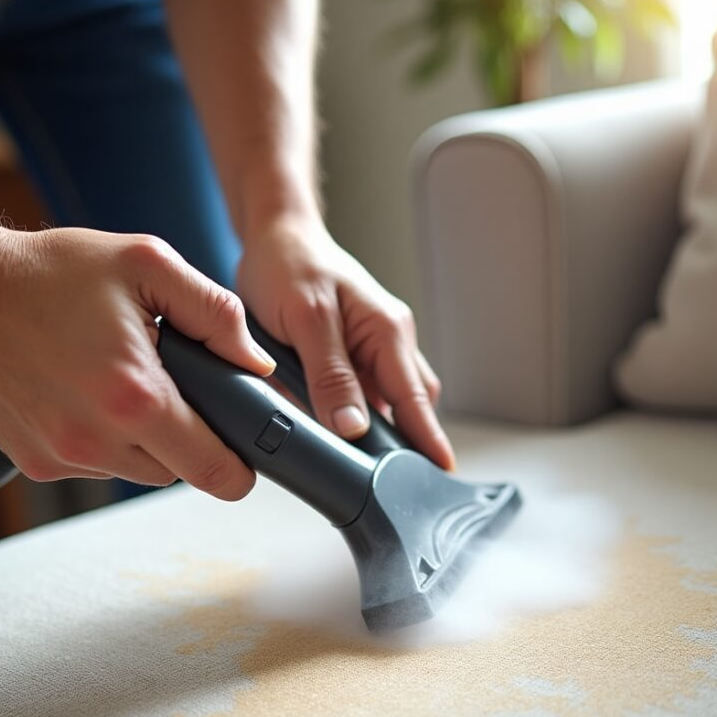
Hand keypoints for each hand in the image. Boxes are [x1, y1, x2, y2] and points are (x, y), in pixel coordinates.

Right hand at [0, 225, 276, 498]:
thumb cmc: (51, 272)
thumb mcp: (147, 266)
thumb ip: (216, 313)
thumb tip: (256, 363)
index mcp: (135, 396)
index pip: (213, 469)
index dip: (238, 467)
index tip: (243, 453)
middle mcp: (96, 439)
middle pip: (178, 472)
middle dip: (189, 439)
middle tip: (174, 390)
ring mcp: (61, 457)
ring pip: (138, 471)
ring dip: (145, 441)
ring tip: (121, 384)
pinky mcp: (36, 463)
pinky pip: (96, 467)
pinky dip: (104, 441)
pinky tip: (85, 395)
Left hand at [236, 214, 454, 469]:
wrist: (274, 236)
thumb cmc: (289, 265)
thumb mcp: (305, 320)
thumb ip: (330, 375)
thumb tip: (353, 426)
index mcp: (387, 331)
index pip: (415, 399)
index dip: (428, 439)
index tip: (442, 473)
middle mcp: (388, 342)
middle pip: (409, 406)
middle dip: (403, 442)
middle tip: (388, 480)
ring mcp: (373, 350)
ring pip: (386, 403)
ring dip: (375, 429)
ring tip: (358, 459)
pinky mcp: (353, 356)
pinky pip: (363, 395)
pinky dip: (352, 413)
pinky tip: (333, 425)